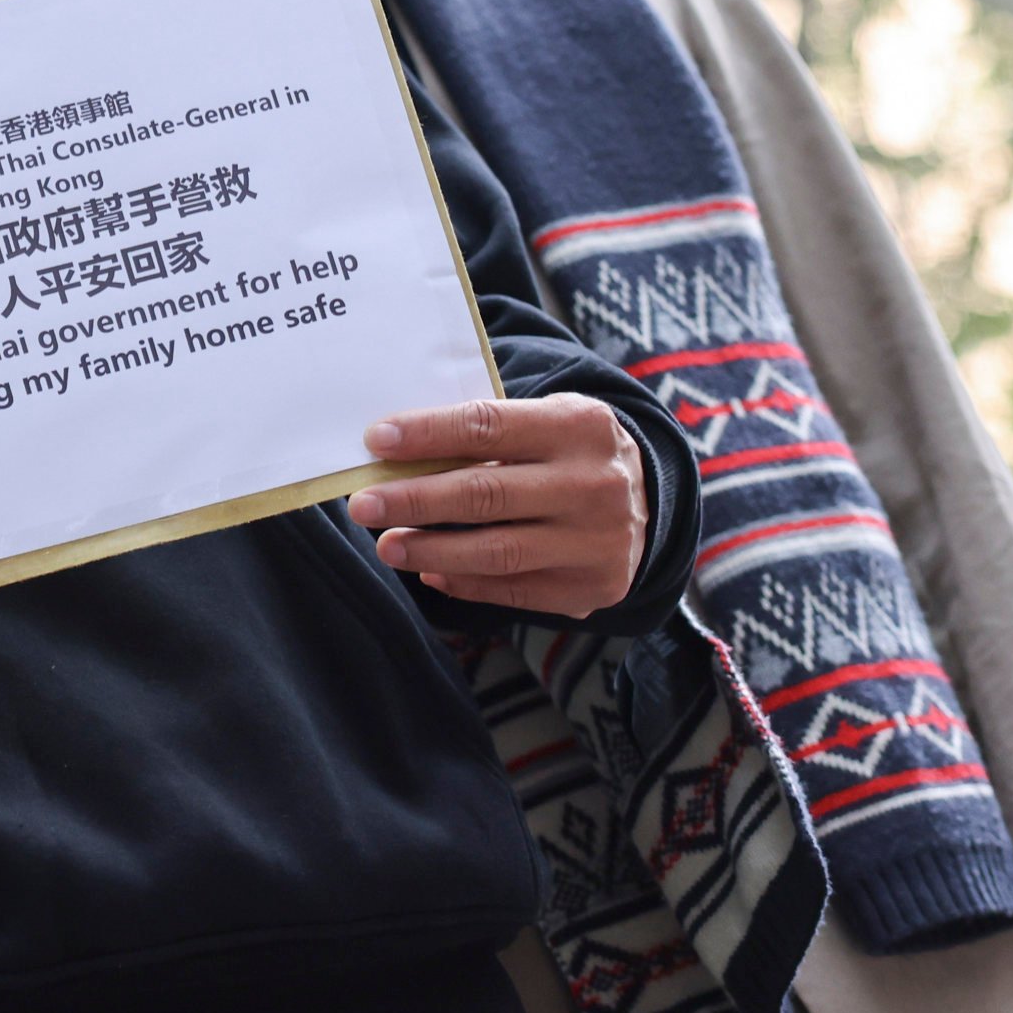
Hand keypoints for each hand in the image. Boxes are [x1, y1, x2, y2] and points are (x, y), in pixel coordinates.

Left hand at [345, 394, 651, 617]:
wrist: (649, 500)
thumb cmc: (569, 452)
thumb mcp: (547, 421)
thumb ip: (488, 432)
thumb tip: (397, 454)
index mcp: (580, 427)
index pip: (489, 426)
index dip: (428, 434)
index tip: (376, 441)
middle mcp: (594, 485)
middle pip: (487, 494)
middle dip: (415, 500)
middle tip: (363, 505)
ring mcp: (597, 542)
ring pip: (497, 552)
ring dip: (431, 549)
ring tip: (387, 544)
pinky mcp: (591, 588)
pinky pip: (513, 591)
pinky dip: (464, 582)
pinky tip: (430, 569)